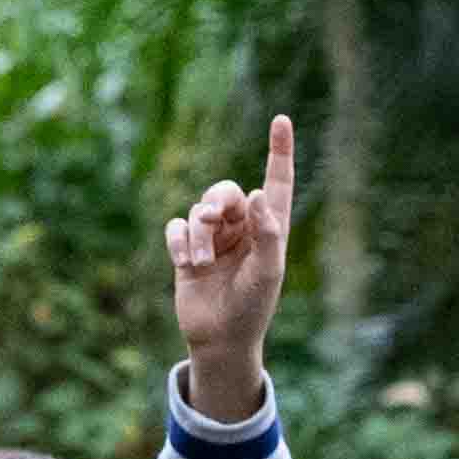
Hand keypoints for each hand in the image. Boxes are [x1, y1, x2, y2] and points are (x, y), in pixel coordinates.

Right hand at [165, 114, 297, 414]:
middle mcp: (242, 227)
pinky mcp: (187, 249)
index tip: (281, 119)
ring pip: (199, 211)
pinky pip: (177, 226)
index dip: (279, 151)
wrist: (220, 339)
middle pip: (226, 192)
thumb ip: (268, 233)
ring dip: (198, 235)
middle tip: (213, 218)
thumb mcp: (267, 273)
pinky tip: (184, 262)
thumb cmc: (252, 308)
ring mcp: (213, 237)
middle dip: (217, 200)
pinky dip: (178, 240)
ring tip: (200, 264)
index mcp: (269, 228)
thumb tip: (260, 194)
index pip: (276, 181)